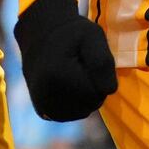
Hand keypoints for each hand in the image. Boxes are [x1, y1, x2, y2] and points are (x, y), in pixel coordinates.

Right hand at [14, 0, 117, 121]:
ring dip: (85, 96)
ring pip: (82, 111)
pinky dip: (75, 103)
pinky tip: (68, 85)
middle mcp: (46, 96)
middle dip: (93, 86)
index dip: (99, 76)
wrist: (39, 35)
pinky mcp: (43, 112)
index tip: (87, 58)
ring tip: (74, 73)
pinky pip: (72, 114)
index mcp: (57, 76)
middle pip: (90, 104)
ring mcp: (43, 107)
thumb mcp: (92, 35)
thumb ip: (102, 62)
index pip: (97, 92)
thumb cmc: (70, 34)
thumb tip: (109, 90)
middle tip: (81, 65)